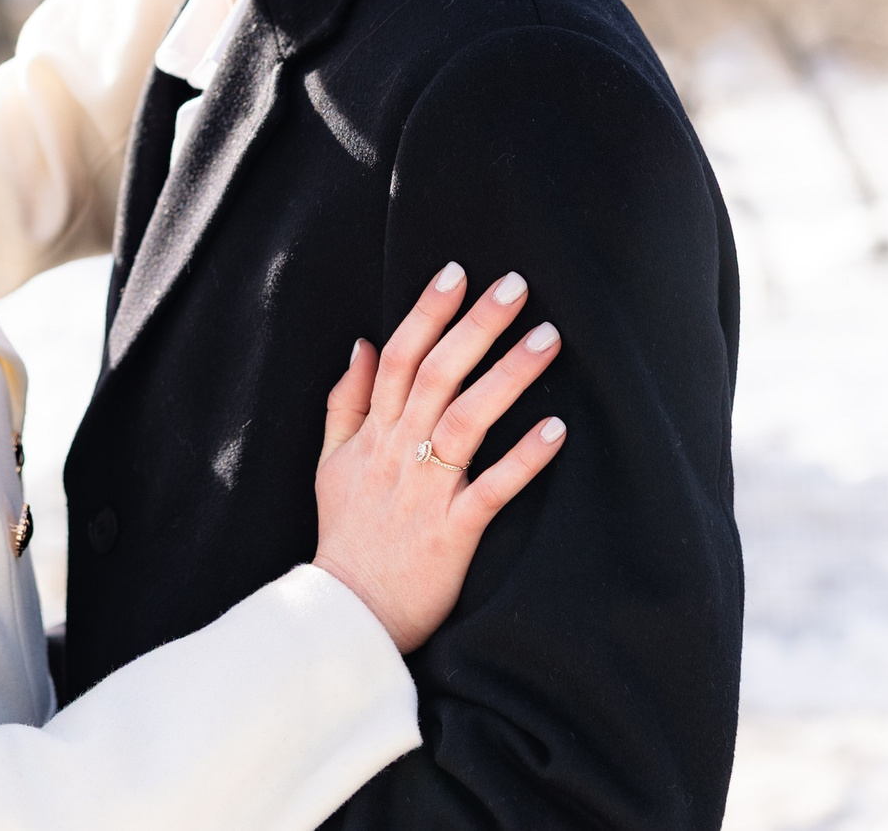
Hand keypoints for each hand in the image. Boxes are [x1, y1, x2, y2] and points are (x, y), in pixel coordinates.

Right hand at [311, 261, 565, 654]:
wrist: (347, 615)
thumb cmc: (345, 537)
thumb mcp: (330, 463)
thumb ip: (345, 403)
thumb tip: (362, 344)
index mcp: (372, 434)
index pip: (398, 357)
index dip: (427, 312)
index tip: (457, 272)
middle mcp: (398, 453)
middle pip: (437, 375)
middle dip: (477, 326)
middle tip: (517, 286)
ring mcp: (426, 491)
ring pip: (467, 420)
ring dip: (509, 376)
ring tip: (548, 340)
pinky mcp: (452, 532)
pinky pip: (492, 488)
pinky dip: (524, 458)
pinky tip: (557, 429)